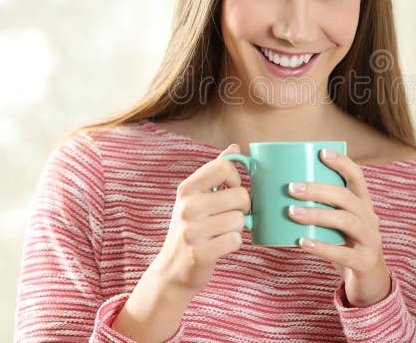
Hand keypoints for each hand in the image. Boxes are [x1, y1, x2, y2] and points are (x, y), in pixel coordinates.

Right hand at [155, 143, 250, 293]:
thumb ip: (216, 172)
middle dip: (243, 207)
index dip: (236, 178)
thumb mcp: (196, 197)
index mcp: (186, 189)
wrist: (172, 269)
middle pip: (240, 195)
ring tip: (222, 231)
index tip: (231, 189)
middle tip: (230, 215)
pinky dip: (233, 244)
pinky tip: (220, 245)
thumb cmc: (191, 227)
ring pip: (240, 220)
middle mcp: (186, 207)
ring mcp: (191, 231)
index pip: (223, 167)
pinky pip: (236, 240)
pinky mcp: (200, 253)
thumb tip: (235, 148)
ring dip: (237, 228)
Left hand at [287, 149, 391, 307]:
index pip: (357, 177)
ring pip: (346, 221)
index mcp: (364, 205)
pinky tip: (301, 242)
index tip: (320, 153)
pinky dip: (321, 246)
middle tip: (291, 188)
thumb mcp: (338, 225)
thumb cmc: (345, 246)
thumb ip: (321, 209)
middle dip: (318, 189)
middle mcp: (370, 219)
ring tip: (291, 212)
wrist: (369, 283)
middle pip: (347, 197)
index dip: (342, 163)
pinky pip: (343, 253)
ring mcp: (370, 240)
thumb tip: (281, 193)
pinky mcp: (365, 262)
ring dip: (317, 214)